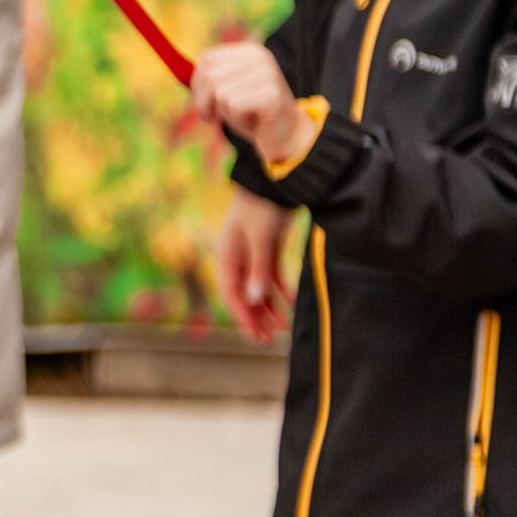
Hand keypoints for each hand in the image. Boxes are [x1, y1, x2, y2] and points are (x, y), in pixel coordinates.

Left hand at [191, 42, 315, 167]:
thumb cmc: (250, 112)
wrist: (284, 134)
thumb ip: (206, 78)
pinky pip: (234, 106)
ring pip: (220, 93)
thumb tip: (178, 69)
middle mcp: (260, 57)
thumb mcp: (225, 90)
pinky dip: (238, 119)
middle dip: (203, 101)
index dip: (196, 85)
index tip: (203, 103)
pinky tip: (253, 120)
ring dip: (224, 111)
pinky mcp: (272, 95)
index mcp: (248, 51)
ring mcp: (268, 74)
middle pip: (210, 76)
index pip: (207, 60)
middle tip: (214, 115)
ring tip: (243, 114)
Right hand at [214, 187, 293, 344]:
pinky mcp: (267, 246)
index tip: (257, 336)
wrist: (276, 176)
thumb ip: (258, 270)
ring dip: (270, 306)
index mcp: (226, 256)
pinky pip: (270, 274)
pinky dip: (279, 289)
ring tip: (283, 325)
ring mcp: (251, 252)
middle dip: (256, 318)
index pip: (232, 294)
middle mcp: (236, 257)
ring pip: (258, 287)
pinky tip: (291, 301)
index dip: (244, 317)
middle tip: (268, 340)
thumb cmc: (263, 206)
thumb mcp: (261, 239)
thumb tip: (253, 301)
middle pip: (244, 295)